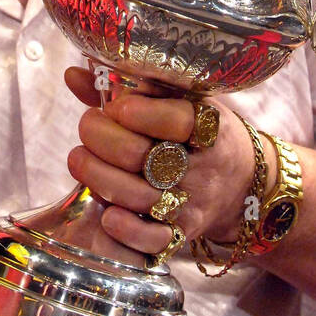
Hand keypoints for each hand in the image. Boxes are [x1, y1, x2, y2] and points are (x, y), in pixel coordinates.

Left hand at [64, 66, 256, 259]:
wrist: (240, 183)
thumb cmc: (200, 132)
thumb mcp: (180, 100)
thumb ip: (130, 87)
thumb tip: (75, 75)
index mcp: (211, 127)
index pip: (180, 120)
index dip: (142, 112)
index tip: (116, 105)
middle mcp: (204, 168)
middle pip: (145, 157)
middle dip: (103, 138)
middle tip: (87, 124)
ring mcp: (192, 204)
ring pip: (138, 197)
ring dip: (97, 176)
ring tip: (79, 157)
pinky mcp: (181, 235)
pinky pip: (153, 241)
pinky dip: (126, 230)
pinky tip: (106, 212)